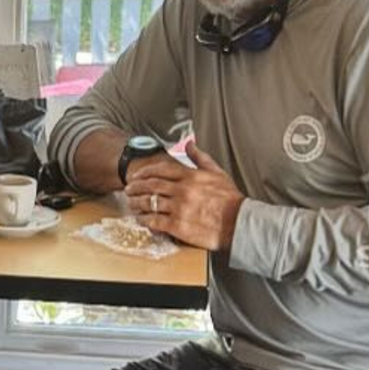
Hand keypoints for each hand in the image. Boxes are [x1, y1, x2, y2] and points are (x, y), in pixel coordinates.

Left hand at [122, 141, 244, 251]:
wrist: (240, 224)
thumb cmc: (230, 200)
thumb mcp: (217, 173)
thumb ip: (200, 158)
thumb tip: (189, 144)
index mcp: (191, 176)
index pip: (160, 169)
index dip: (144, 172)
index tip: (136, 176)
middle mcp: (183, 190)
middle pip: (151, 185)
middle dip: (136, 187)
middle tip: (128, 189)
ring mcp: (179, 208)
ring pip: (149, 202)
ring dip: (136, 203)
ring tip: (132, 204)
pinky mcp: (178, 226)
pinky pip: (154, 221)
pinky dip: (145, 220)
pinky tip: (141, 220)